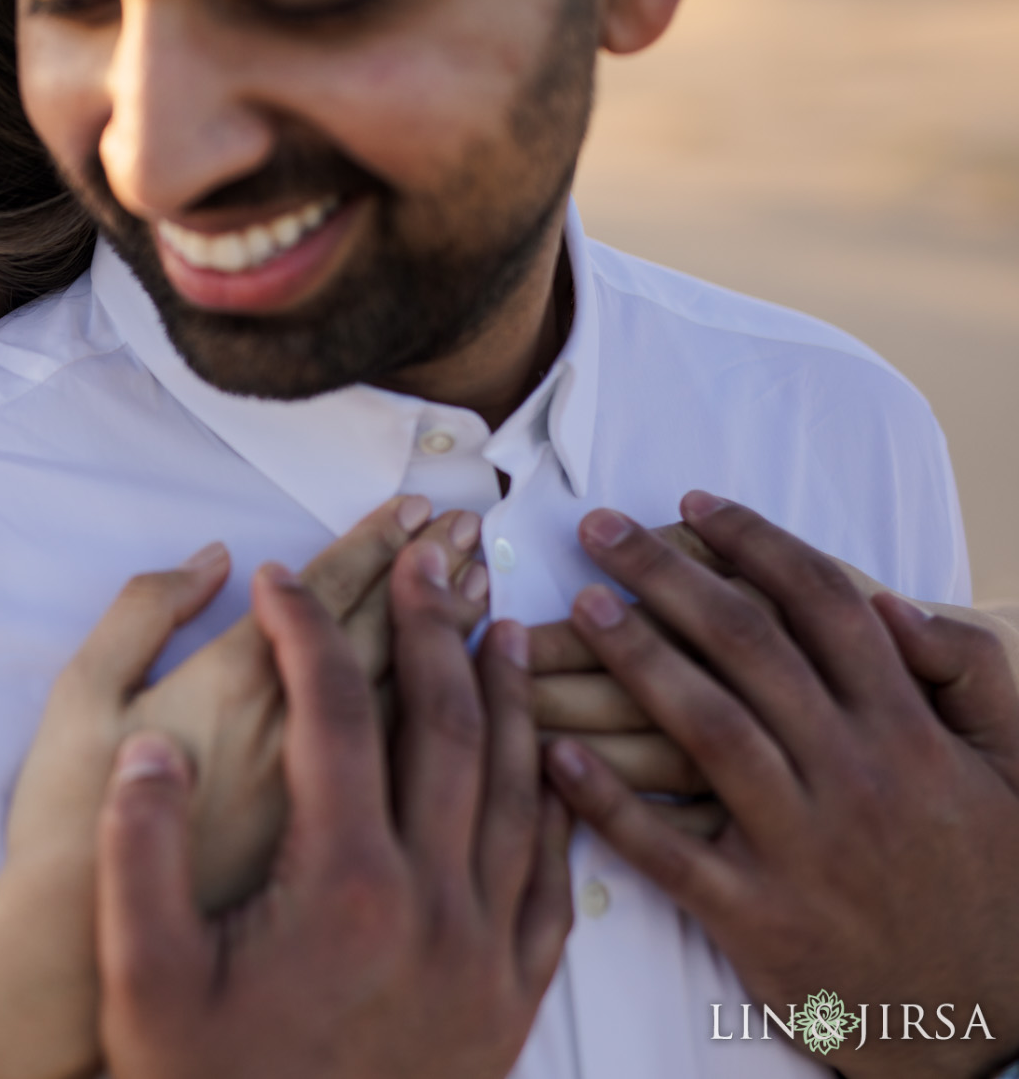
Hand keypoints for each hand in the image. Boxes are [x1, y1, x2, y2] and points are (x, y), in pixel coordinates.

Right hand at [97, 547, 572, 1078]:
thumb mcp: (141, 977)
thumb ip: (140, 851)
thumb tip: (159, 746)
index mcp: (343, 882)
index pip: (332, 715)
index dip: (305, 630)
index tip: (280, 576)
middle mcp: (432, 904)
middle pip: (442, 728)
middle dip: (430, 628)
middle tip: (425, 557)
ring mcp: (485, 952)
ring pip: (518, 791)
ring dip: (508, 697)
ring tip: (503, 624)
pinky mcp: (513, 998)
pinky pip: (554, 878)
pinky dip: (554, 805)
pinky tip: (549, 766)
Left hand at [543, 495, 1018, 1078]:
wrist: (986, 1020)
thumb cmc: (991, 881)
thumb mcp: (1014, 768)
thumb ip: (968, 675)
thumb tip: (891, 607)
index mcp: (907, 731)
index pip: (822, 608)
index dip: (754, 544)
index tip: (692, 501)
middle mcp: (852, 776)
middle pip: (748, 649)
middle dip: (667, 576)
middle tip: (598, 528)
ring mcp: (801, 847)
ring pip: (704, 731)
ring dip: (634, 661)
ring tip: (578, 607)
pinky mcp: (756, 917)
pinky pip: (666, 850)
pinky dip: (605, 801)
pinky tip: (549, 753)